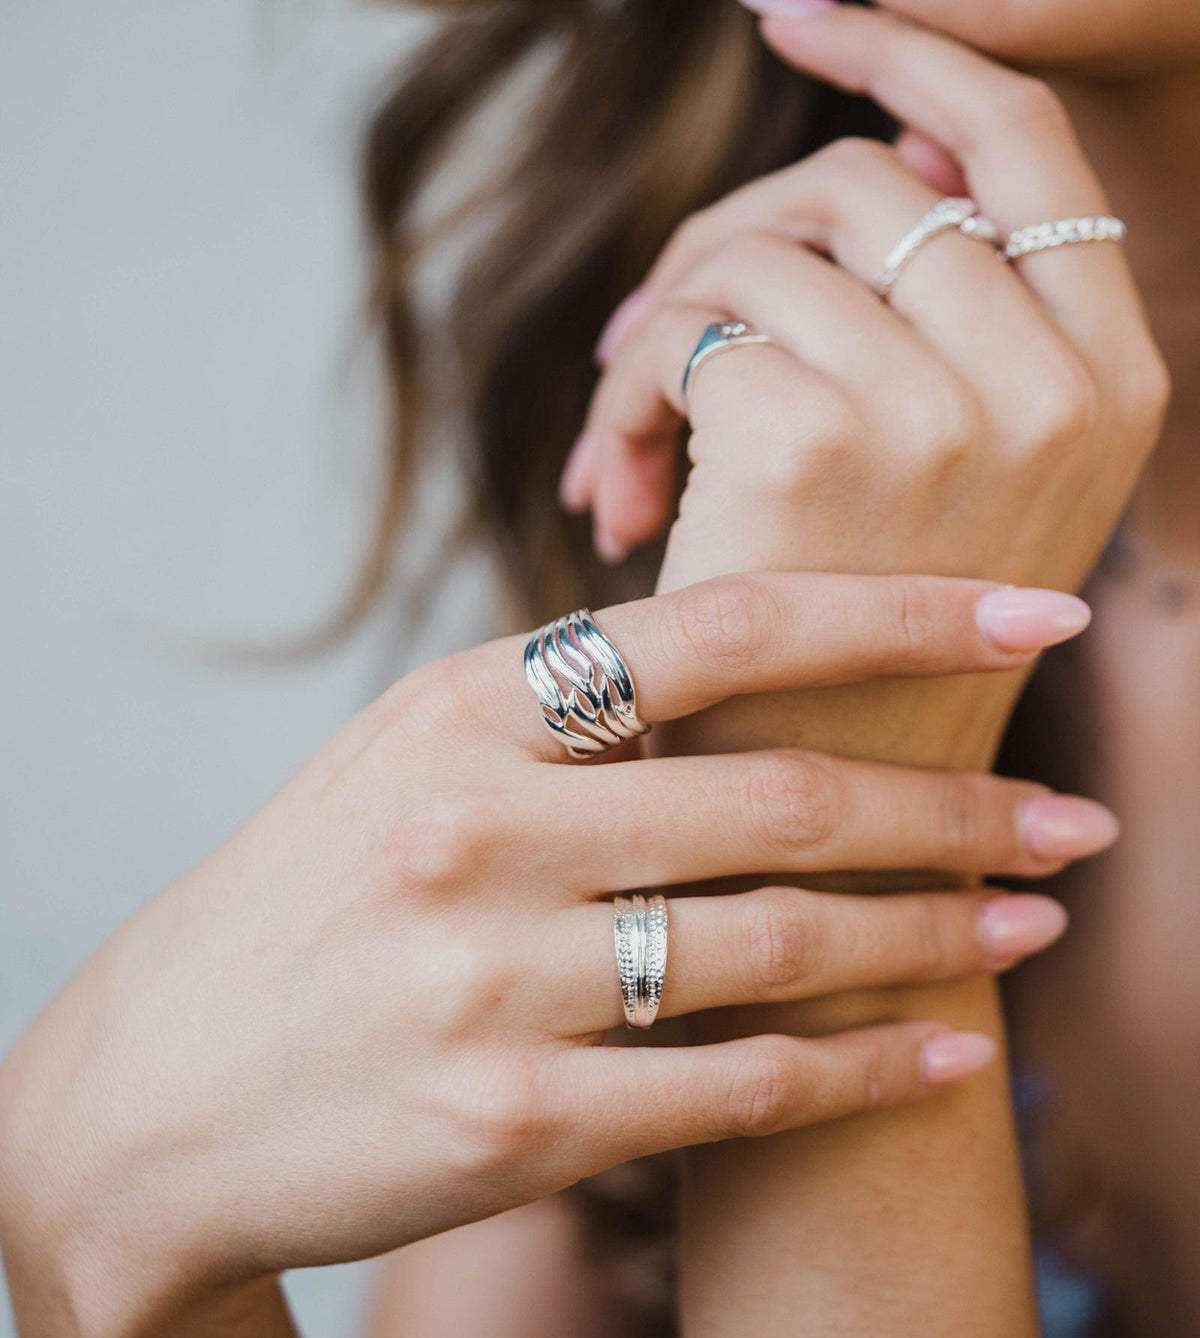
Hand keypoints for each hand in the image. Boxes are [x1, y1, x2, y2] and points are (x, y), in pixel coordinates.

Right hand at [0, 570, 1111, 1337]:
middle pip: (783, 798)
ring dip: (935, 935)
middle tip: (1076, 817)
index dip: (899, 615)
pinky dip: (860, 1068)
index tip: (1034, 616)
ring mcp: (493, 983)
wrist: (156, 1093)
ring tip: (1033, 926)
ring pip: (780, 943)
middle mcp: (480, 829)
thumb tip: (754, 671)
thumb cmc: (309, 905)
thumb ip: (564, 717)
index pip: (725, 629)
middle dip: (958, 809)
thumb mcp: (408, 761)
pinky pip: (736, 1088)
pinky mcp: (511, 1123)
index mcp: (464, 711)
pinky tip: (946, 1056)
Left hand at [566, 4, 1167, 608]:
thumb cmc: (864, 659)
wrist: (822, 833)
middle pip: (856, 185)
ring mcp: (943, 405)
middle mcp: (1052, 378)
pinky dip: (626, 391)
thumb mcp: (952, 492)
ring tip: (626, 448)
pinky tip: (611, 498)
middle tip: (652, 341)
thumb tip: (886, 164)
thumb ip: (942, 326)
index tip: (797, 14)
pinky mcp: (816, 438)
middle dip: (726, 244)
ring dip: (660, 332)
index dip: (909, 56)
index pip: (1024, 142)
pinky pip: (686, 323)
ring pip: (754, 248)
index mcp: (1112, 378)